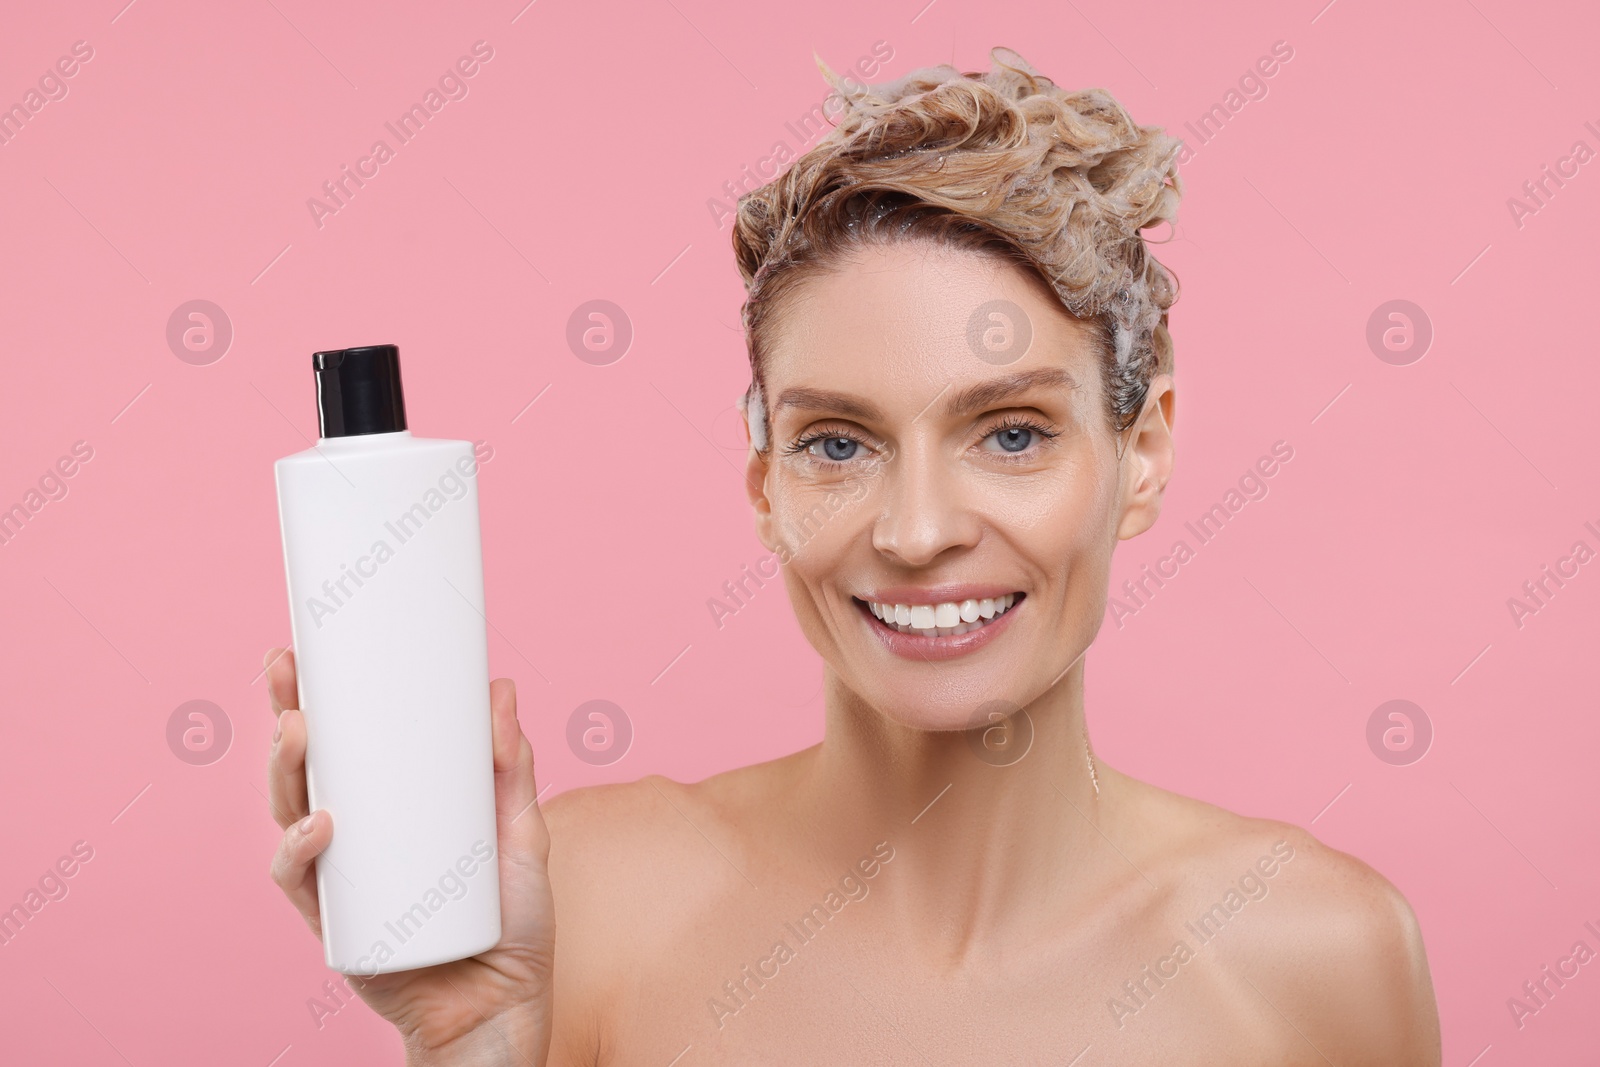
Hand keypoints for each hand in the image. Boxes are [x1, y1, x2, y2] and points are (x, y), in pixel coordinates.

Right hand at [264, 647, 554, 1065]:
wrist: (504, 1012)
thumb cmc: (508, 926)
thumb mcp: (520, 836)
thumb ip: (510, 770)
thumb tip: (500, 691)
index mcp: (387, 814)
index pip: (339, 749)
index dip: (310, 702)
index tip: (299, 653)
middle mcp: (354, 844)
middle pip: (303, 773)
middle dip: (284, 718)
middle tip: (286, 672)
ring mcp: (342, 883)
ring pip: (289, 819)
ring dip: (286, 773)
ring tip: (301, 732)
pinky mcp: (341, 927)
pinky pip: (305, 887)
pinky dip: (304, 854)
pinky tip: (323, 825)